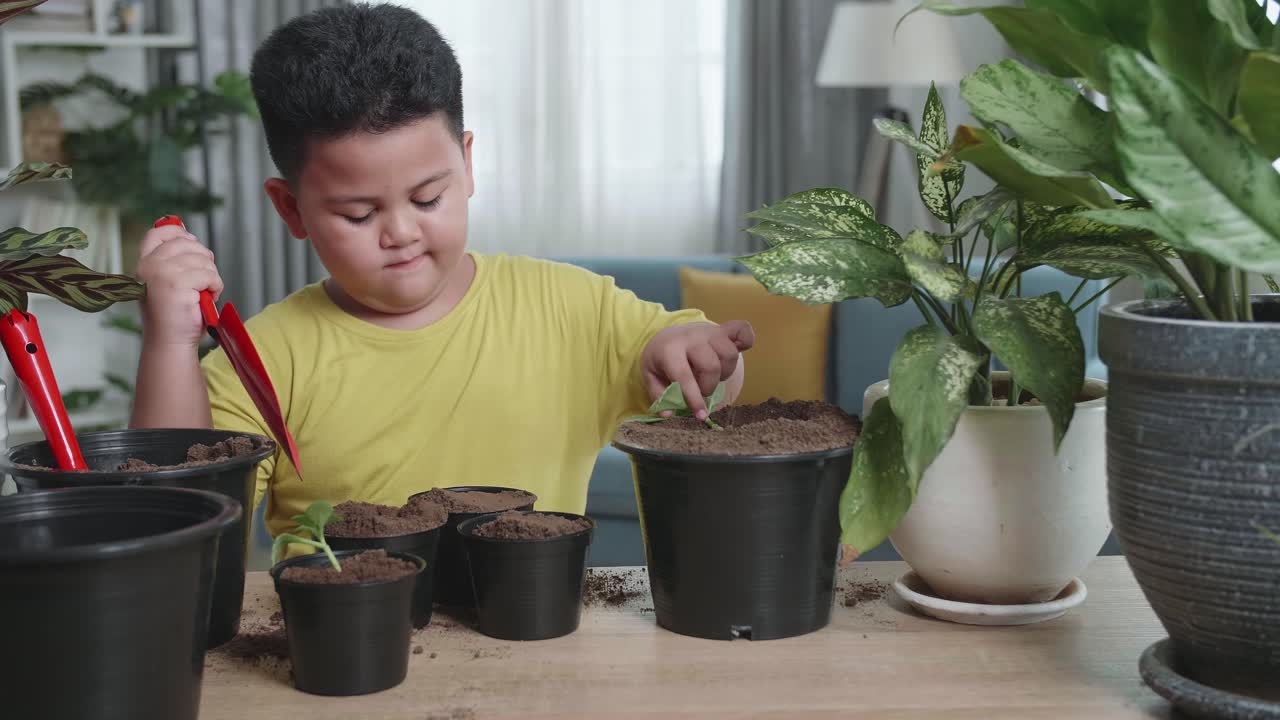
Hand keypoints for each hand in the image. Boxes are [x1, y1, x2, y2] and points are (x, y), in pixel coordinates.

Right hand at [135, 222, 222, 348]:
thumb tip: (190, 237)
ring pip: (202, 259)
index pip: (159, 232)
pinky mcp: (176, 283)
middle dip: (204, 259)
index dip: (180, 232)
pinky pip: (209, 275)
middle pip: (187, 243)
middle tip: (204, 279)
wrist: (170, 342)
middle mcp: (149, 265)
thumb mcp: (170, 281)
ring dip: (212, 276)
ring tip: (204, 292)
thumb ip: (175, 260)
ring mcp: (161, 272)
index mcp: (144, 262)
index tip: (194, 244)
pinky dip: (216, 286)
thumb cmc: (175, 314)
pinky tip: (208, 298)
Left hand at [641, 320, 753, 419]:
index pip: (684, 376)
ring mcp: (709, 331)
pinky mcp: (723, 328)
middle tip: (702, 389)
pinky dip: (746, 341)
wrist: (667, 334)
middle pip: (712, 366)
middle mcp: (692, 338)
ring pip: (730, 354)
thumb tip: (668, 414)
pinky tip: (738, 349)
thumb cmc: (661, 359)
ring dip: (725, 371)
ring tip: (713, 374)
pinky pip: (742, 330)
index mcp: (670, 350)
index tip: (701, 415)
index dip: (694, 398)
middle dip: (709, 386)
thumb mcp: (650, 375)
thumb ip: (659, 395)